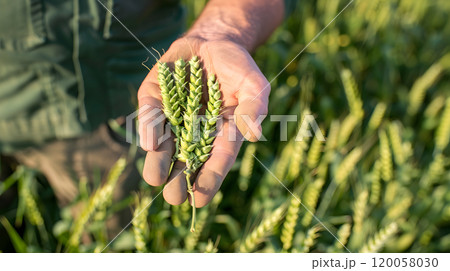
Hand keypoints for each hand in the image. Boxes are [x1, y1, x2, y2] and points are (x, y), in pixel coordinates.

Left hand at [137, 36, 269, 206]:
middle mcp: (193, 130)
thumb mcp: (253, 85)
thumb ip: (254, 108)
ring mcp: (172, 115)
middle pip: (186, 159)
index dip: (209, 179)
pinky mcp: (154, 98)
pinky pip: (150, 115)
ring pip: (163, 144)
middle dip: (179, 178)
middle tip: (174, 197)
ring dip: (158, 162)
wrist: (213, 40)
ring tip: (155, 179)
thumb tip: (254, 135)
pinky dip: (149, 128)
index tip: (200, 200)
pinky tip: (151, 144)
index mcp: (220, 132)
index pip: (216, 160)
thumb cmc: (238, 67)